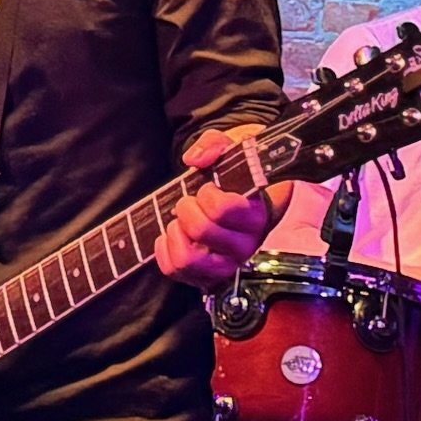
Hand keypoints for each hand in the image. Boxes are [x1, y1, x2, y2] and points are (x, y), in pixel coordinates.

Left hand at [155, 125, 291, 289]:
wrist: (243, 198)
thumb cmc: (238, 173)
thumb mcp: (232, 148)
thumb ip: (214, 144)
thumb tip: (195, 159)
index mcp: (256, 214)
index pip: (224, 210)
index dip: (207, 195)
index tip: (207, 188)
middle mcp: (246, 245)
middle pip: (202, 231)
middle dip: (186, 208)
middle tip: (189, 201)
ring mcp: (226, 264)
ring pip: (188, 260)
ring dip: (175, 234)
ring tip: (180, 221)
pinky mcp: (206, 277)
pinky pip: (174, 271)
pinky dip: (165, 250)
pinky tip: (172, 234)